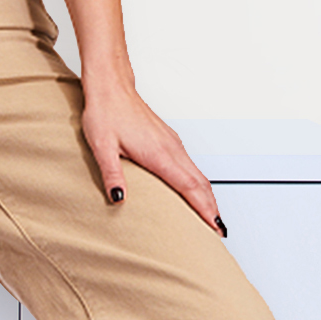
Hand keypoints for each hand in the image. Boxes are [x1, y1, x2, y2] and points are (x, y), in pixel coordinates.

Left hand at [80, 81, 225, 236]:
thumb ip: (112, 174)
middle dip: (212, 209)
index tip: (214, 227)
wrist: (111, 87)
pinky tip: (195, 191)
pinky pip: (191, 166)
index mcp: (159, 153)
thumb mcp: (102, 147)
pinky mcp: (169, 141)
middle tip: (218, 232)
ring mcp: (173, 143)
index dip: (204, 209)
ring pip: (199, 174)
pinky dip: (199, 184)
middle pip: (201, 183)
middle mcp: (171, 148)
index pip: (189, 187)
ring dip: (208, 197)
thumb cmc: (106, 113)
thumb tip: (118, 199)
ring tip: (211, 218)